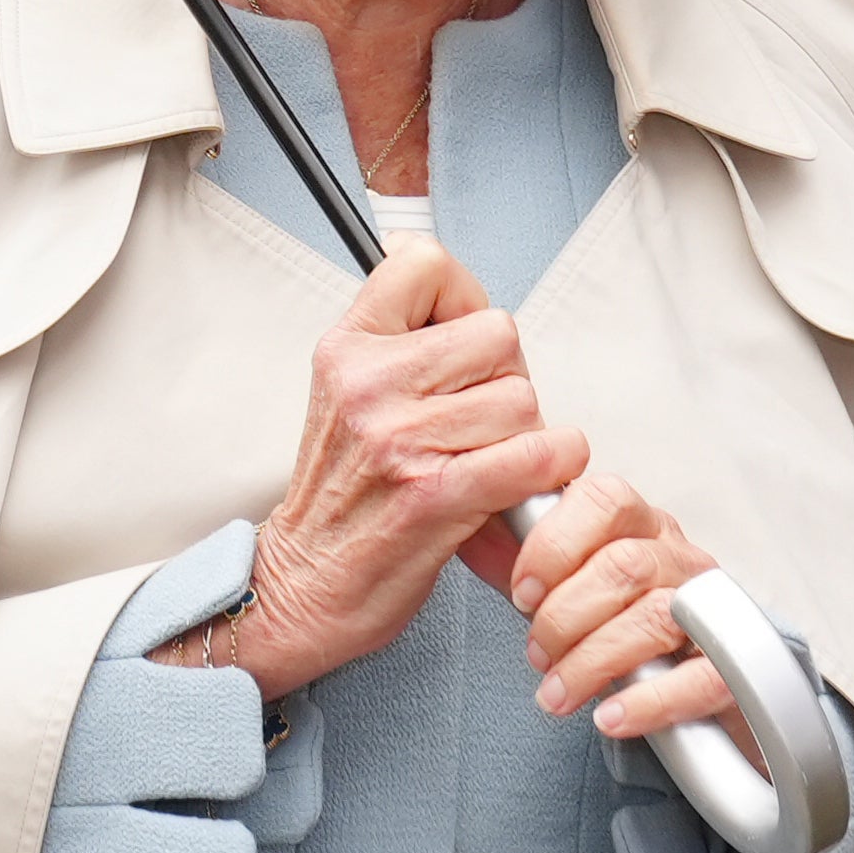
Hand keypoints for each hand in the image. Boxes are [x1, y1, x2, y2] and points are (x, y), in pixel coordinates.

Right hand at [213, 239, 587, 700]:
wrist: (303, 587)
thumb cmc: (342, 497)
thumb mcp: (348, 395)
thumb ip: (401, 341)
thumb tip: (459, 287)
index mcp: (347, 350)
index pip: (426, 264)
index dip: (464, 298)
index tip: (460, 335)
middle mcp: (369, 385)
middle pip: (497, 334)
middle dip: (506, 376)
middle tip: (481, 417)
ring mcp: (401, 439)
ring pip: (522, 397)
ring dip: (524, 432)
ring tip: (487, 459)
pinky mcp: (436, 494)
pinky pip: (534, 452)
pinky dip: (550, 465)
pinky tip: (528, 479)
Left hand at [487, 471, 744, 747]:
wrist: (694, 689)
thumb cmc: (622, 629)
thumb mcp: (569, 588)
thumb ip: (524, 560)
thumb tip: (467, 530)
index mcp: (640, 526)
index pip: (604, 498)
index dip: (555, 543)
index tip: (522, 591)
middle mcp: (679, 559)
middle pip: (625, 564)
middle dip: (565, 615)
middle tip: (537, 653)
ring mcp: (713, 611)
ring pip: (656, 616)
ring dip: (593, 661)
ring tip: (558, 694)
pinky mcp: (732, 669)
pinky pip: (701, 677)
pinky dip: (648, 700)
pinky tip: (610, 717)